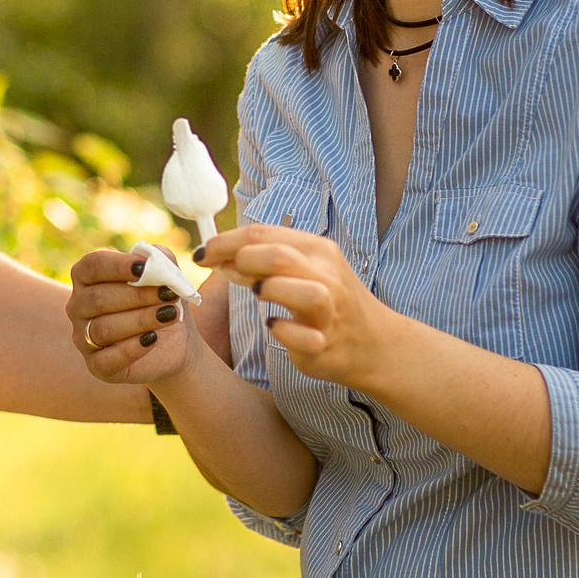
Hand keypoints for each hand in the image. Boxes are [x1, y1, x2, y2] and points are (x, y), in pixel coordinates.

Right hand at [65, 248, 197, 383]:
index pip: (92, 266)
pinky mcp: (96, 366)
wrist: (175, 343)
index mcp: (87, 277)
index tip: (144, 268)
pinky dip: (131, 349)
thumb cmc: (162, 300)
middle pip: (98, 299)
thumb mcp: (166, 275)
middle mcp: (77, 307)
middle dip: (137, 296)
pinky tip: (153, 339)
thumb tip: (148, 260)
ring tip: (169, 315)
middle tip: (168, 295)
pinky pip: (106, 360)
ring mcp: (83, 338)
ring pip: (103, 329)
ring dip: (140, 320)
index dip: (116, 266)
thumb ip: (159, 259)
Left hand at [195, 224, 396, 389]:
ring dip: (268, 289)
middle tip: (225, 273)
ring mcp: (329, 311)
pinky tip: (274, 327)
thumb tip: (220, 256)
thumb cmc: (330, 303)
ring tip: (259, 294)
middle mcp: (326, 275)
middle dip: (241, 260)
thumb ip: (265, 261)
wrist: (376, 344)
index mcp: (317, 250)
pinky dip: (282, 330)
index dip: (225, 242)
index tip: (202, 253)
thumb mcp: (304, 269)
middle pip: (277, 255)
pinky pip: (301, 335)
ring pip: (298, 290)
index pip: (263, 233)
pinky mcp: (325, 343)